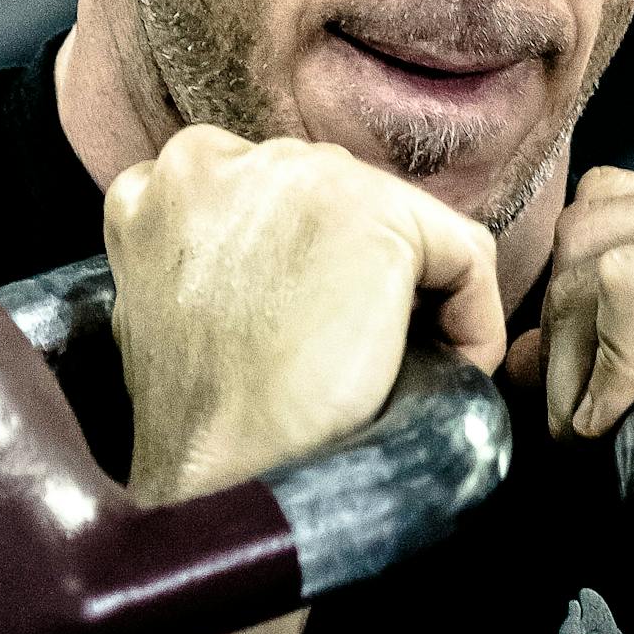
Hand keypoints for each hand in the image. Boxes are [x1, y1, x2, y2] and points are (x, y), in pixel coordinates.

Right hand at [104, 124, 503, 502]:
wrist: (221, 479)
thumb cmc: (199, 423)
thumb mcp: (173, 308)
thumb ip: (214, 252)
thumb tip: (291, 258)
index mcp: (162, 180)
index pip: (272, 198)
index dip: (306, 267)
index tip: (313, 330)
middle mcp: (221, 155)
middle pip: (339, 202)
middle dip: (358, 276)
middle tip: (361, 355)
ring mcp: (300, 176)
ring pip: (400, 227)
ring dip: (409, 298)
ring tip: (393, 368)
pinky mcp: (374, 214)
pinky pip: (466, 257)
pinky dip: (472, 322)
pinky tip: (441, 373)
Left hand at [507, 166, 633, 633]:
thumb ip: (591, 343)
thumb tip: (517, 342)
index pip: (611, 208)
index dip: (575, 301)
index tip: (579, 388)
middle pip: (595, 221)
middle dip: (565, 328)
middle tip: (579, 418)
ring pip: (600, 250)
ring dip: (577, 353)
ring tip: (599, 426)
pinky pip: (628, 284)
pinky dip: (608, 361)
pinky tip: (626, 418)